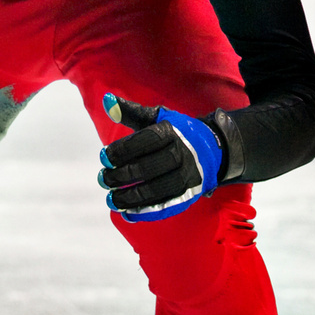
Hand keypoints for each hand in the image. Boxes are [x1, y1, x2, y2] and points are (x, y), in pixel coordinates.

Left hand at [98, 94, 225, 222]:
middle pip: (148, 168)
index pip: (144, 142)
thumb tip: (107, 101)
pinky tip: (127, 213)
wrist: (211, 149)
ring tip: (111, 199)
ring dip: (130, 198)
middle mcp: (182, 154)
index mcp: (172, 132)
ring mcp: (187, 177)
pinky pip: (166, 206)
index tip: (103, 157)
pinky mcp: (189, 195)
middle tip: (103, 178)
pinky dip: (146, 212)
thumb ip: (131, 112)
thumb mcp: (156, 117)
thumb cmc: (176, 132)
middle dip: (122, 176)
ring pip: (156, 190)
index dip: (122, 150)